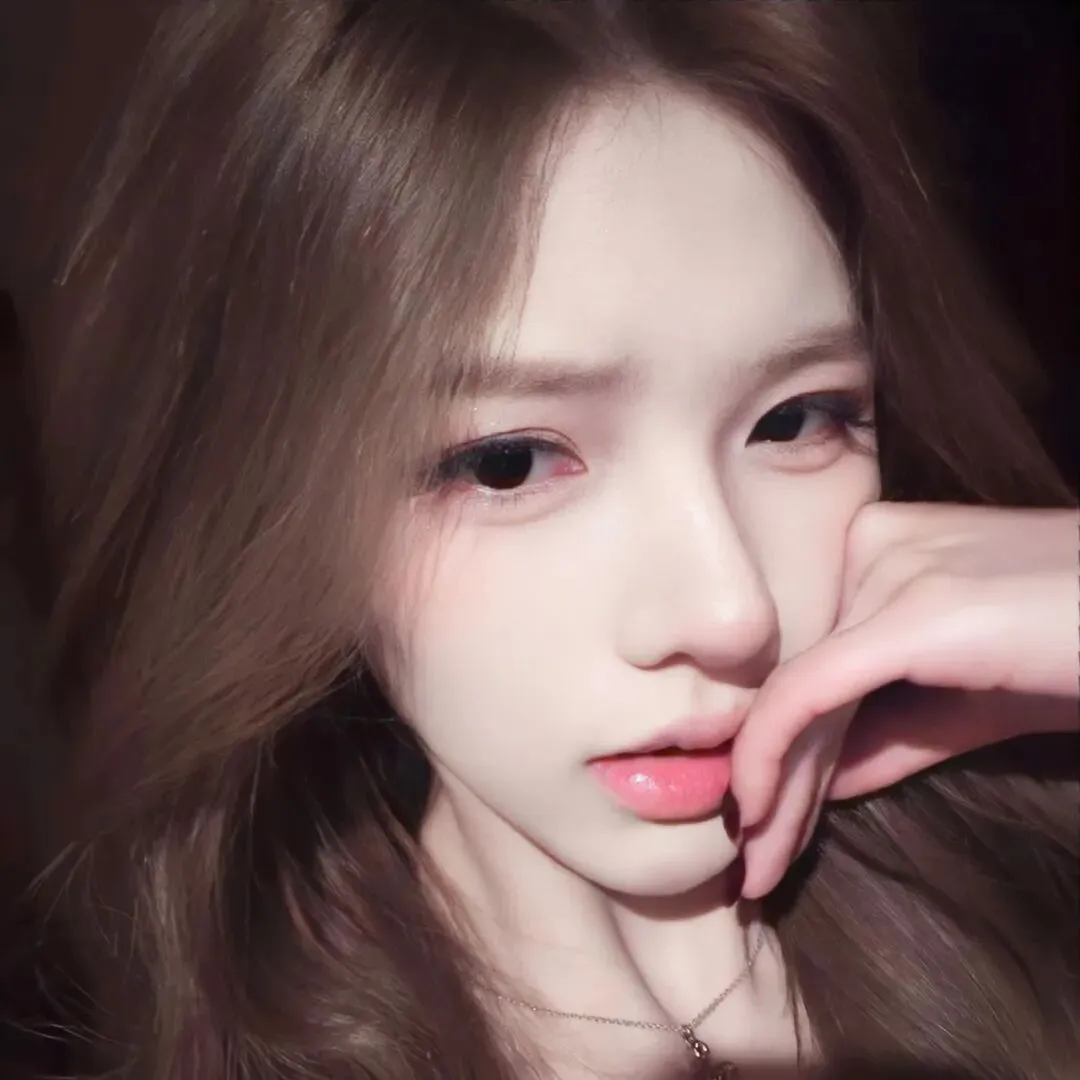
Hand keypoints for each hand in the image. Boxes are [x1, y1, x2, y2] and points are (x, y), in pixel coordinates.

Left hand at [730, 502, 1079, 899]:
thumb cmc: (1077, 652)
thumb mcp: (966, 702)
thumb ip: (886, 733)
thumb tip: (812, 784)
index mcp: (875, 544)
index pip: (806, 658)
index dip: (779, 746)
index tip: (759, 817)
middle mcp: (868, 541)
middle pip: (798, 676)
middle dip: (773, 777)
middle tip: (752, 859)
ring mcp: (891, 567)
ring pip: (798, 691)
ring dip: (775, 790)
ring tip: (757, 865)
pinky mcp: (915, 610)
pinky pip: (813, 689)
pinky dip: (776, 756)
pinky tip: (761, 814)